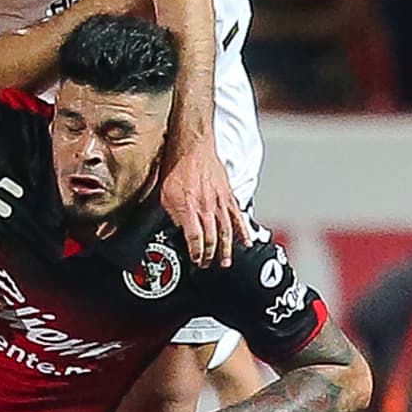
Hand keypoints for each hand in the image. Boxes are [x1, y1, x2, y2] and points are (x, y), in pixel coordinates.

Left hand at [162, 136, 250, 268]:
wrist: (192, 146)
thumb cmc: (176, 166)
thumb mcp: (165, 194)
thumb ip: (172, 215)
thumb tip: (177, 230)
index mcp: (189, 208)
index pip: (195, 240)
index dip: (196, 254)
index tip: (195, 262)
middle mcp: (207, 207)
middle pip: (212, 239)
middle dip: (209, 256)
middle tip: (206, 265)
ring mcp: (220, 202)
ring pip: (227, 232)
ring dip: (226, 250)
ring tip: (225, 262)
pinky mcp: (229, 196)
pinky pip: (238, 217)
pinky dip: (243, 231)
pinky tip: (247, 242)